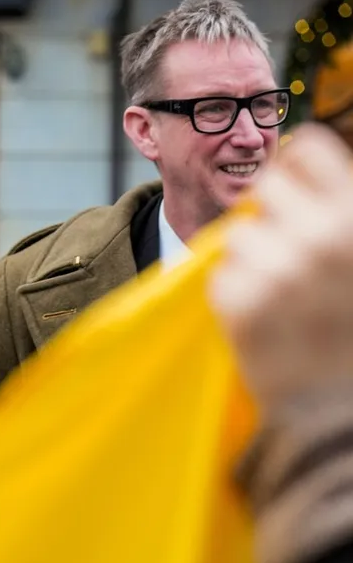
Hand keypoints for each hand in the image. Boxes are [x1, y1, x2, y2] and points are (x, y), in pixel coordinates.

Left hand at [210, 124, 352, 414]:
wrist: (340, 412)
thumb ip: (339, 212)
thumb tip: (296, 154)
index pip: (307, 150)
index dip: (293, 168)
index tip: (292, 190)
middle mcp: (323, 237)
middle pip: (264, 189)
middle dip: (270, 216)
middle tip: (286, 254)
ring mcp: (280, 271)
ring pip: (237, 236)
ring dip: (251, 260)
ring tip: (282, 295)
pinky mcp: (241, 304)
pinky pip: (221, 276)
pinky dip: (236, 294)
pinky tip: (266, 320)